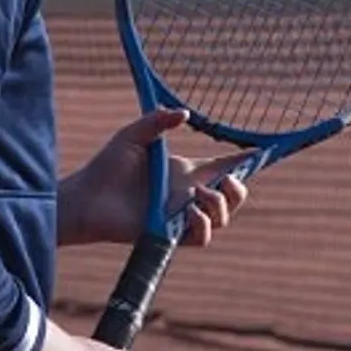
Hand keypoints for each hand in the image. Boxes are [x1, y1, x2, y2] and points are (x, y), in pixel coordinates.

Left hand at [60, 108, 252, 247]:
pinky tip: (191, 212)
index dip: (246, 161)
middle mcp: (188, 196)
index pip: (223, 167)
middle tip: (227, 180)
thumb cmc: (106, 168)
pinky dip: (204, 225)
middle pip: (232, 197)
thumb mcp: (133, 136)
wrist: (86, 198)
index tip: (264, 151)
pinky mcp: (170, 236)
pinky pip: (202, 238)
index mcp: (184, 173)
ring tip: (199, 195)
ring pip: (223, 219)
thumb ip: (157, 121)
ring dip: (220, 206)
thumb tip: (184, 112)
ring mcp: (180, 218)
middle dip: (240, 189)